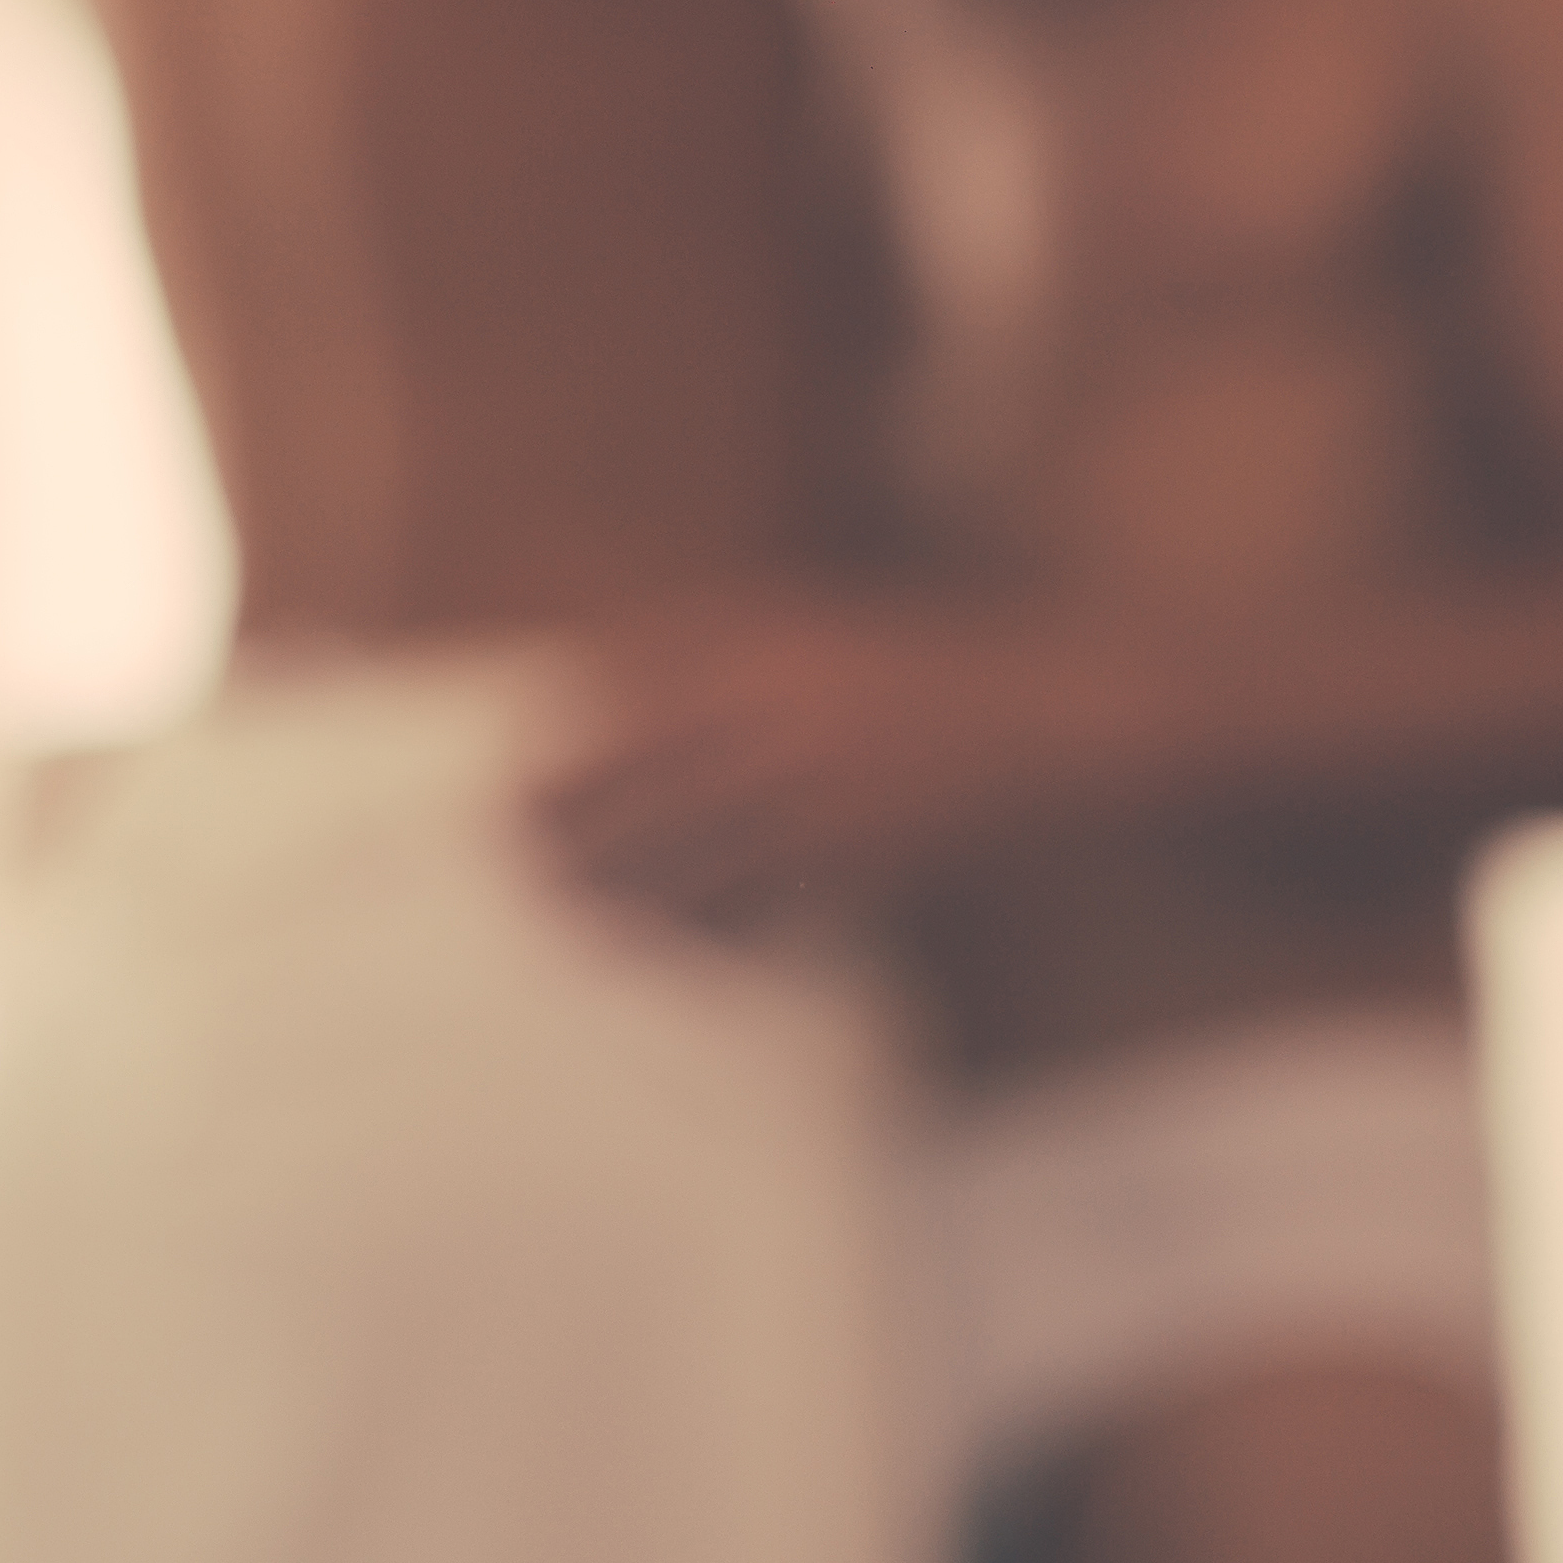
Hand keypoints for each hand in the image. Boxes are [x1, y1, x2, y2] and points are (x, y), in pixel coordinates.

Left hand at [516, 605, 1045, 936]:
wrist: (1051, 711)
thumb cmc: (914, 672)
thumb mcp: (809, 628)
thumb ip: (710, 657)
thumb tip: (596, 693)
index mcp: (762, 642)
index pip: (618, 699)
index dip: (554, 751)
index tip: (510, 786)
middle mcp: (779, 709)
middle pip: (630, 786)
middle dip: (563, 835)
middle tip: (523, 867)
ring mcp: (818, 783)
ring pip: (681, 858)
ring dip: (617, 895)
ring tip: (576, 916)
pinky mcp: (857, 852)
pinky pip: (752, 902)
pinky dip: (702, 924)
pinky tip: (674, 935)